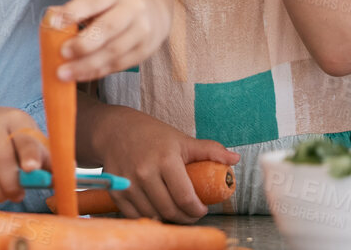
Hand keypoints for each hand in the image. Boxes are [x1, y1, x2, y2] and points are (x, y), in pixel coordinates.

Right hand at [0, 107, 47, 203]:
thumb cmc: (11, 134)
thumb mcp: (30, 135)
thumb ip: (47, 155)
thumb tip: (68, 172)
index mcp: (15, 120)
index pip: (23, 138)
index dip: (29, 154)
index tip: (32, 169)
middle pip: (1, 159)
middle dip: (12, 185)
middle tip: (19, 195)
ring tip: (6, 195)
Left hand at [53, 0, 168, 82]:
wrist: (150, 4)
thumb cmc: (113, 1)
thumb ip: (74, 8)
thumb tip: (50, 21)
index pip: (94, 0)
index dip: (73, 12)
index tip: (53, 24)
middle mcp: (133, 8)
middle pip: (108, 28)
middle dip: (83, 44)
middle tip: (62, 53)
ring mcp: (142, 30)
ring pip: (114, 51)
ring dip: (87, 65)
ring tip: (64, 73)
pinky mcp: (145, 50)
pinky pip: (119, 64)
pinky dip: (97, 72)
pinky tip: (80, 75)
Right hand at [94, 109, 236, 222]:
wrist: (115, 130)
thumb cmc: (153, 135)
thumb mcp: (182, 140)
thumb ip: (210, 150)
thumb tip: (235, 159)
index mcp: (166, 159)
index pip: (185, 198)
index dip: (197, 210)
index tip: (202, 209)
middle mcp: (145, 172)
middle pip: (170, 211)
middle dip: (186, 218)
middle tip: (191, 213)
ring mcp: (128, 183)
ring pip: (153, 216)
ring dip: (167, 219)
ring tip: (175, 211)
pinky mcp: (116, 191)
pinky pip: (135, 216)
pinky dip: (149, 217)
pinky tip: (157, 210)